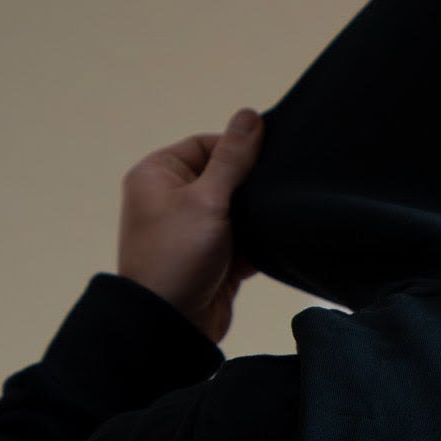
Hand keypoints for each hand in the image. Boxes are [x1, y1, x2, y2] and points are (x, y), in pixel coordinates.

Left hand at [116, 108, 263, 344]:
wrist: (170, 326)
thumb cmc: (176, 258)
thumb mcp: (207, 200)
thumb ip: (232, 159)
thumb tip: (250, 114)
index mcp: (158, 175)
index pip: (206, 145)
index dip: (238, 149)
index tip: (271, 157)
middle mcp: (172, 199)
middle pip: (224, 176)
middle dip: (251, 185)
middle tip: (281, 185)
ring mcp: (194, 230)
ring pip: (237, 209)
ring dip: (257, 215)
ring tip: (282, 212)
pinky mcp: (214, 258)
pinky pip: (244, 239)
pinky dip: (260, 241)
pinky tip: (281, 239)